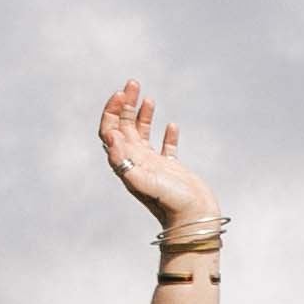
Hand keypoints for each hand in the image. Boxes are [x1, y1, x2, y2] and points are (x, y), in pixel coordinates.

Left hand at [97, 80, 222, 249]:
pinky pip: (166, 148)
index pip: (110, 131)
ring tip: (148, 97)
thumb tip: (110, 137)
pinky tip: (171, 125)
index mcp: (126, 163)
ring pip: (143, 134)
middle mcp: (136, 162)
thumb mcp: (144, 182)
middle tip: (133, 83)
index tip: (121, 94)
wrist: (194, 221)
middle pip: (124, 127)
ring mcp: (153, 165)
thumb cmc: (170, 204)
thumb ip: (125, 161)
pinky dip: (167, 134)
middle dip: (125, 104)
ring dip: (142, 114)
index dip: (111, 111)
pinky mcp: (171, 170)